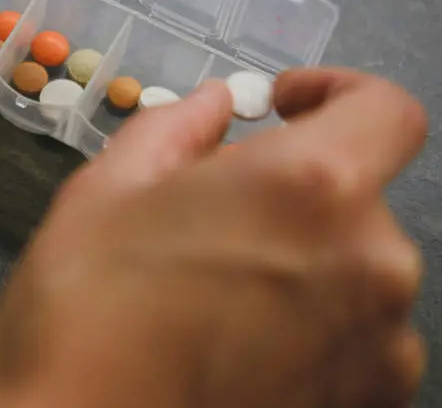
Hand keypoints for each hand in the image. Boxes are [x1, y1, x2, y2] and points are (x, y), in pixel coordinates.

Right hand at [0, 68, 427, 407]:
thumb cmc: (84, 308)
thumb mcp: (109, 188)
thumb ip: (178, 128)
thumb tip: (215, 105)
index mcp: (311, 186)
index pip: (384, 110)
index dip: (337, 92)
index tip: (285, 107)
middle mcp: (371, 262)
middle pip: (356, 196)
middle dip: (291, 190)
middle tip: (210, 213)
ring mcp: (379, 345)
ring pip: (354, 269)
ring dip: (302, 260)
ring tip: (215, 290)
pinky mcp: (368, 403)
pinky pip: (356, 337)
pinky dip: (311, 325)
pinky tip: (235, 343)